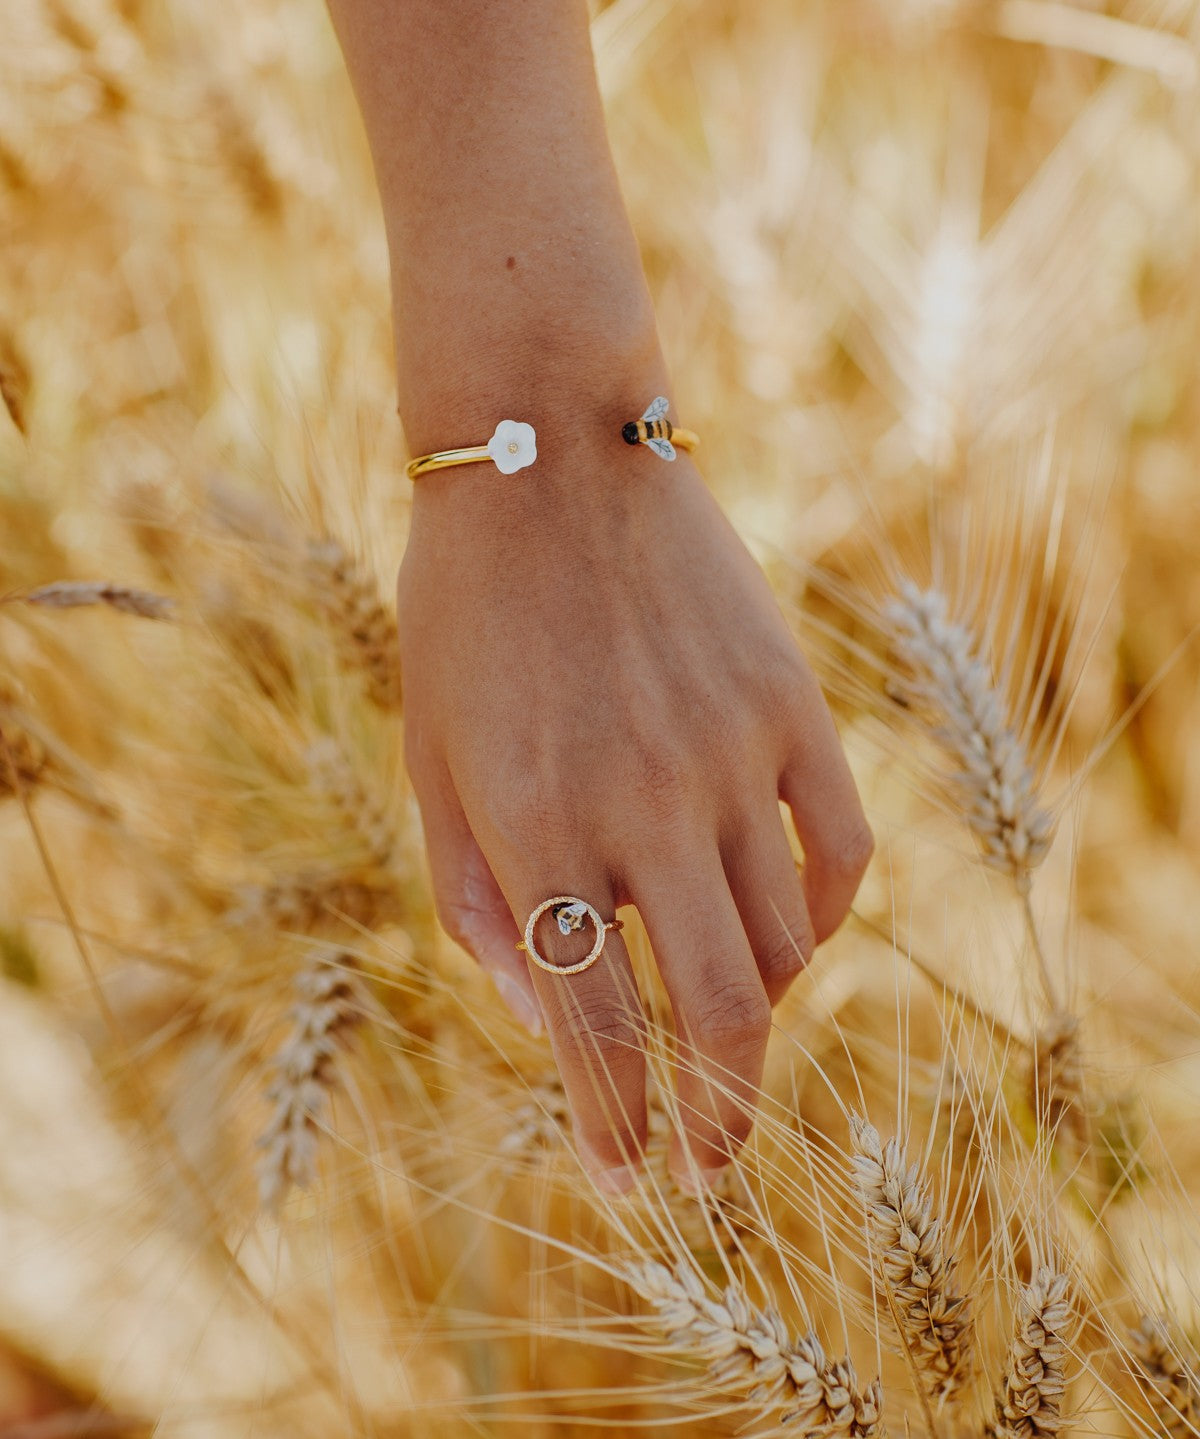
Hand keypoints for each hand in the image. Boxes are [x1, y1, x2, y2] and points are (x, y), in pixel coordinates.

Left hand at [397, 423, 872, 1191]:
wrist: (551, 457)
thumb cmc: (467, 614)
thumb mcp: (428, 757)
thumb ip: (474, 895)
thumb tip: (538, 1008)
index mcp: (535, 827)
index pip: (592, 1027)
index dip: (611, 1124)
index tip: (624, 1178)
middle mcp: (643, 806)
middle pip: (716, 1014)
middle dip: (718, 1118)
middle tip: (712, 1167)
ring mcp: (732, 756)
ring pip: (786, 944)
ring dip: (762, 1014)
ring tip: (730, 1029)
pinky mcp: (792, 709)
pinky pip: (842, 852)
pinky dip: (826, 918)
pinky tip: (794, 934)